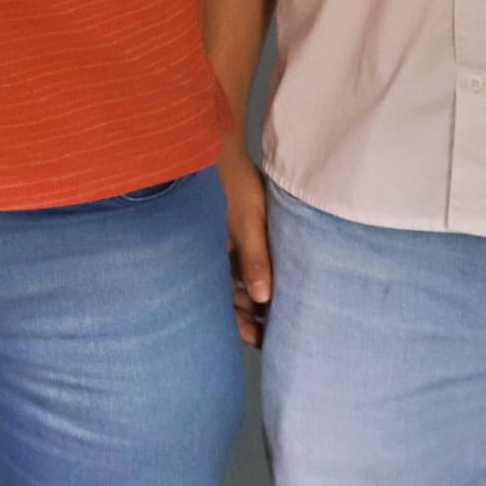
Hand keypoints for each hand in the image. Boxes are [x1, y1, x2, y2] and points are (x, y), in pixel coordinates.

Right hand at [218, 142, 272, 346]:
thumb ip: (254, 259)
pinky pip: (240, 264)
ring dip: (252, 298)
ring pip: (235, 283)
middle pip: (227, 296)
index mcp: (207, 257)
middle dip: (247, 316)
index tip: (258, 338)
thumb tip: (262, 299)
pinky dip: (254, 277)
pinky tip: (271, 285)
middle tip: (273, 334)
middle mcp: (212, 256)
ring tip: (278, 314)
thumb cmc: (231, 183)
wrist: (222, 148)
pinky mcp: (233, 234)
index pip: (219, 301)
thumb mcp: (247, 222)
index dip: (237, 322)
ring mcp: (222, 246)